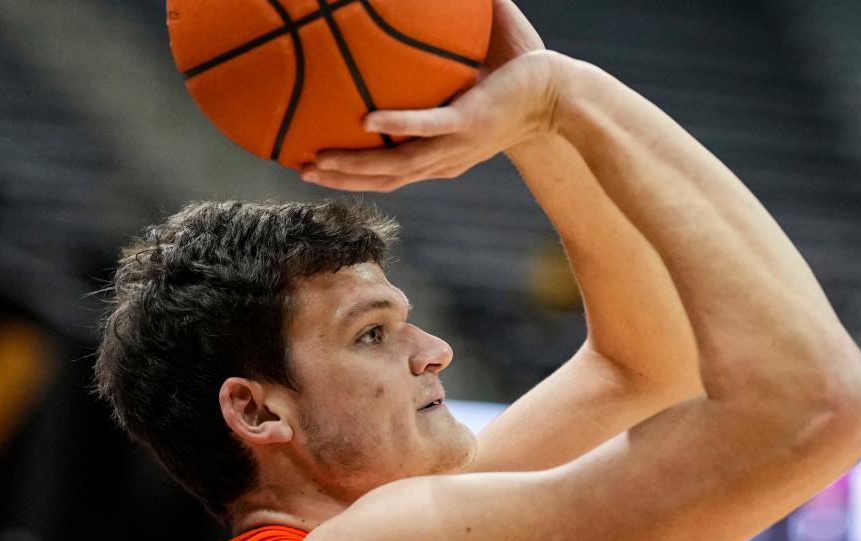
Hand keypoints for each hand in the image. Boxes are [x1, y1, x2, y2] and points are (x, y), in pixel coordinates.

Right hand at [300, 2, 555, 191]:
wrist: (558, 94)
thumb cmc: (510, 89)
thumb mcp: (463, 90)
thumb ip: (429, 79)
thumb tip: (400, 40)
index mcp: (439, 157)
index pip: (389, 174)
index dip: (353, 177)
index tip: (318, 168)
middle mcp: (443, 160)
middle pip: (384, 180)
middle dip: (342, 181)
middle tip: (302, 171)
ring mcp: (455, 145)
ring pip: (398, 165)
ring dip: (357, 166)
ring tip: (319, 160)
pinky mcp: (469, 122)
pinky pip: (429, 125)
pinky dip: (399, 125)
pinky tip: (368, 121)